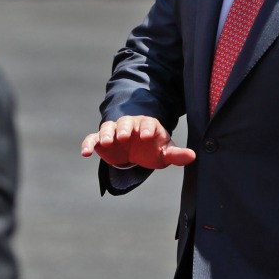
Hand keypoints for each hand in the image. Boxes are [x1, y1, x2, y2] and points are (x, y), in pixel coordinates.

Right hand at [80, 115, 195, 169]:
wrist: (136, 150)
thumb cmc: (153, 149)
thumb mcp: (165, 153)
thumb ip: (177, 154)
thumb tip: (193, 156)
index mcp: (147, 125)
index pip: (147, 123)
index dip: (147, 128)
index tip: (146, 135)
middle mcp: (129, 125)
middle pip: (126, 122)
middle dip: (125, 128)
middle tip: (124, 137)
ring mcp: (114, 131)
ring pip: (108, 127)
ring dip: (106, 133)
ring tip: (106, 142)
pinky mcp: (101, 140)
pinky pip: (92, 138)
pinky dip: (88, 143)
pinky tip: (85, 153)